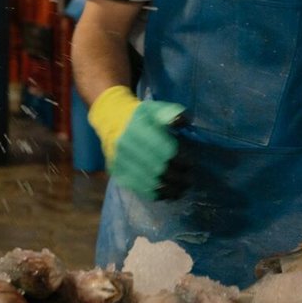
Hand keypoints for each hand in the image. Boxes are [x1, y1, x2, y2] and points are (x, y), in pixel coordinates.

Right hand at [88, 85, 185, 200]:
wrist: (110, 119)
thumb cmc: (138, 115)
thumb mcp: (154, 109)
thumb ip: (171, 114)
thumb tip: (183, 121)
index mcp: (138, 130)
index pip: (165, 151)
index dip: (181, 160)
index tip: (191, 163)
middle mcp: (127, 146)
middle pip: (158, 169)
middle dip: (178, 178)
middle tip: (189, 180)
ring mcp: (121, 161)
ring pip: (148, 181)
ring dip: (168, 189)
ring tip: (181, 190)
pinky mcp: (117, 171)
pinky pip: (137, 187)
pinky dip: (154, 193)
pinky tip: (165, 193)